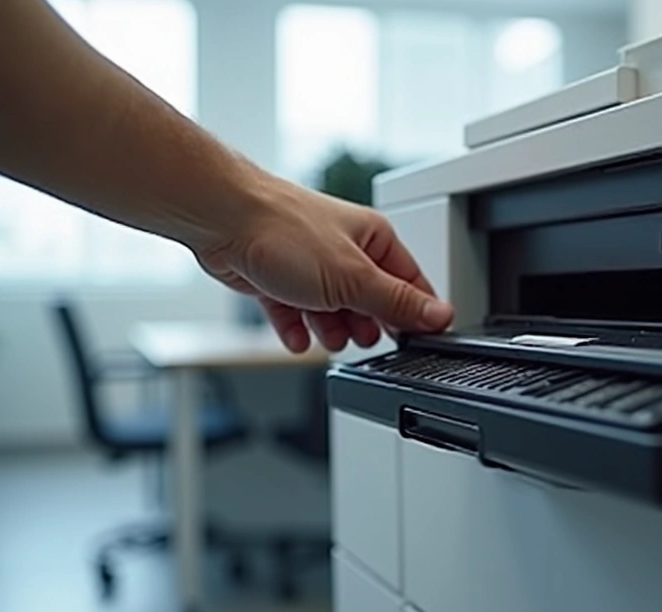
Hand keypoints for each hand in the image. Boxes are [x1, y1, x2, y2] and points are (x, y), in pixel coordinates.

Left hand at [195, 178, 453, 352]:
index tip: (416, 342)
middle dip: (365, 325)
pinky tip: (297, 340)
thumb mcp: (354, 278)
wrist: (221, 218)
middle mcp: (343, 249)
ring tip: (328, 338)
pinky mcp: (275, 278)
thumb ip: (397, 302)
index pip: (410, 283)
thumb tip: (440, 315)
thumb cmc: (284, 230)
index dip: (415, 315)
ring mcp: (308, 264)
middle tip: (361, 338)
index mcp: (373, 239)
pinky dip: (296, 328)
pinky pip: (293, 311)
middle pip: (369, 300)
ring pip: (331, 309)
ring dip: (331, 329)